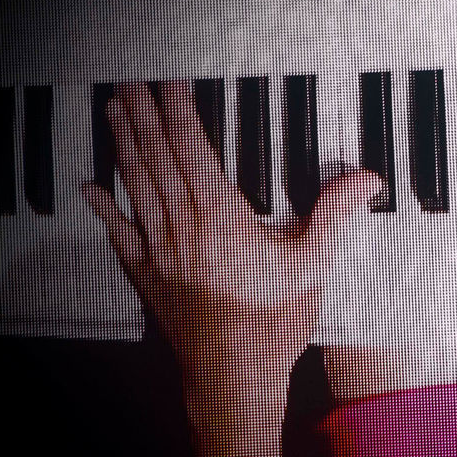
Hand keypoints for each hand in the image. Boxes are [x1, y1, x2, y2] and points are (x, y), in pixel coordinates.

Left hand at [82, 82, 379, 417]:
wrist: (234, 376)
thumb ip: (334, 215)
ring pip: (136, 185)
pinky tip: (90, 188)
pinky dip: (103, 208)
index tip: (171, 82)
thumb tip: (365, 180)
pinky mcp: (146, 274)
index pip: (194, 150)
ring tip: (117, 111)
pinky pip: (119, 233)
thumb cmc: (272, 325)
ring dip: (124, 145)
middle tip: (132, 80)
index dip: (179, 111)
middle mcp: (183, 228)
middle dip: (144, 115)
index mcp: (222, 219)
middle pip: (157, 158)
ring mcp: (159, 251)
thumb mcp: (312, 265)